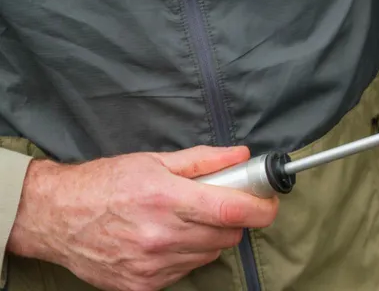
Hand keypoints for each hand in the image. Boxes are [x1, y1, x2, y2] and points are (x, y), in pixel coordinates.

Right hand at [7, 146, 279, 290]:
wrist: (54, 217)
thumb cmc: (103, 184)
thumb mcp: (153, 161)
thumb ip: (203, 160)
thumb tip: (241, 155)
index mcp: (166, 199)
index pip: (233, 210)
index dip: (261, 208)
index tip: (268, 203)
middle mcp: (161, 236)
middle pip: (228, 235)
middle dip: (231, 219)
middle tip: (216, 205)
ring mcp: (152, 265)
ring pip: (210, 254)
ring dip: (208, 238)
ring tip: (182, 221)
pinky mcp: (143, 285)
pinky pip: (186, 271)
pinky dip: (186, 256)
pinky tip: (165, 240)